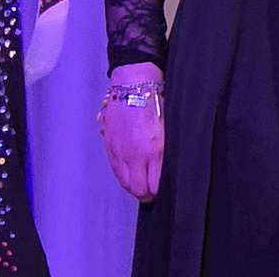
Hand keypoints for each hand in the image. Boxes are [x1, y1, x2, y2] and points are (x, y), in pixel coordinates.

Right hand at [101, 62, 163, 203]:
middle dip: (146, 195)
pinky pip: (115, 170)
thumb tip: (166, 173)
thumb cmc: (155, 102)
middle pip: (138, 190)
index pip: (155, 187)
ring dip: (133, 185)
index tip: (162, 190)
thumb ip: (166, 153)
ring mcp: (120, 151)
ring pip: (125, 183)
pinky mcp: (109, 145)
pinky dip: (123, 174)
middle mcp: (136, 154)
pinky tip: (130, 169)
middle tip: (151, 191)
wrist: (134, 84)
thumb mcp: (168, 129)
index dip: (159, 192)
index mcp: (155, 150)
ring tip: (141, 179)